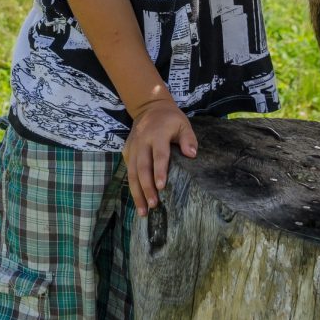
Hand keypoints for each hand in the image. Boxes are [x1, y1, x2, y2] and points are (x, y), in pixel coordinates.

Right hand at [123, 99, 197, 215]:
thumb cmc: (171, 119)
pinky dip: (132, 187)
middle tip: (153, 205)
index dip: (159, 171)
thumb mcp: (183, 124)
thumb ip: (188, 138)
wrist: (149, 108)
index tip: (161, 187)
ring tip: (143, 212)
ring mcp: (132, 147)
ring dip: (137, 193)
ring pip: (131, 173)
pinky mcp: (126, 152)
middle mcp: (142, 142)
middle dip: (146, 188)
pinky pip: (128, 172)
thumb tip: (192, 154)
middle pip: (142, 168)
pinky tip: (137, 201)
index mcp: (157, 134)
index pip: (158, 155)